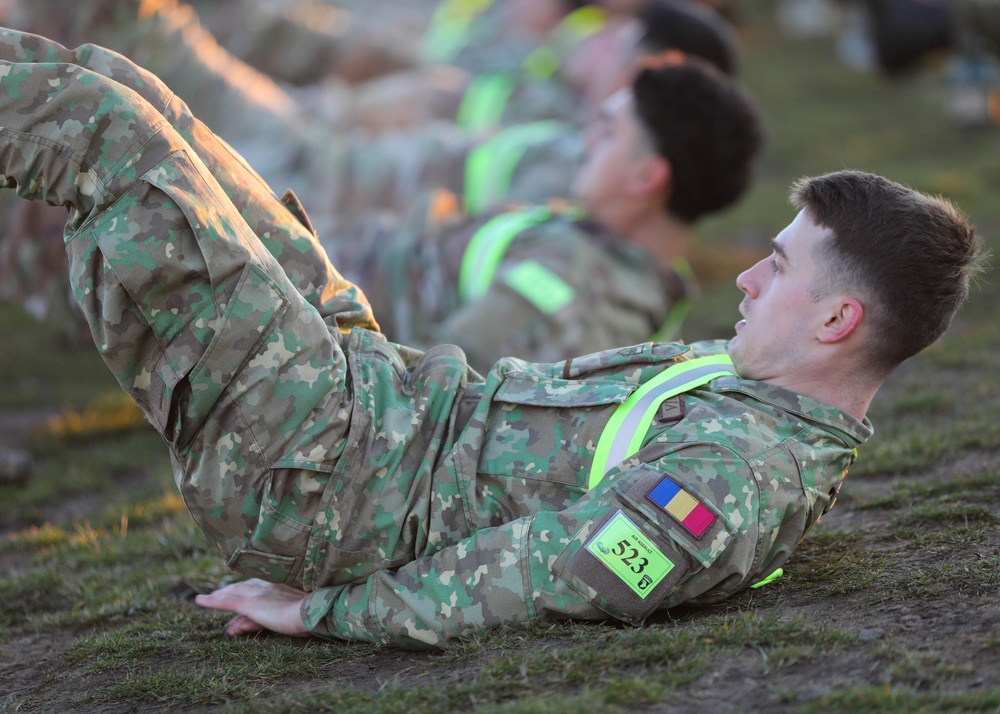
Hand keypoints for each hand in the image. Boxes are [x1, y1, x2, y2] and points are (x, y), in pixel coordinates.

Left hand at [195, 578, 310, 637]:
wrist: (313, 611)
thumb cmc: (311, 613)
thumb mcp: (296, 612)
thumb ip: (286, 610)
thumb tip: (264, 618)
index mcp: (283, 585)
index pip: (261, 585)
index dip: (250, 588)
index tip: (243, 591)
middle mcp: (269, 586)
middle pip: (245, 586)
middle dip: (232, 590)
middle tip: (220, 594)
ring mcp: (259, 594)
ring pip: (234, 592)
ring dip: (221, 595)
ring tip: (209, 598)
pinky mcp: (251, 604)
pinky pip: (227, 602)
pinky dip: (212, 601)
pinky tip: (200, 600)